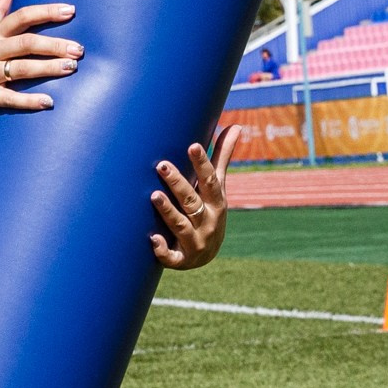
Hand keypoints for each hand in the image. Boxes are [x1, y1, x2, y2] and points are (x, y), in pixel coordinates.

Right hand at [0, 0, 80, 123]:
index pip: (22, 17)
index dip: (46, 12)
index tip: (71, 11)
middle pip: (26, 43)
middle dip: (54, 44)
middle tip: (79, 49)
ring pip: (21, 69)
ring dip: (48, 68)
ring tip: (71, 68)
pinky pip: (9, 98)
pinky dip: (29, 101)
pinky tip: (49, 102)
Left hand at [150, 125, 240, 269]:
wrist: (206, 255)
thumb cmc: (209, 211)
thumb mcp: (218, 187)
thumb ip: (222, 158)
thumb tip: (236, 126)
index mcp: (216, 203)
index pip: (210, 181)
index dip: (202, 164)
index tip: (192, 145)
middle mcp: (208, 222)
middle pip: (192, 201)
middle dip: (178, 184)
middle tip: (161, 165)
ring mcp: (195, 242)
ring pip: (181, 226)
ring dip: (168, 211)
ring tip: (153, 195)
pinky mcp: (182, 260)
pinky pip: (172, 257)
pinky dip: (162, 250)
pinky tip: (151, 239)